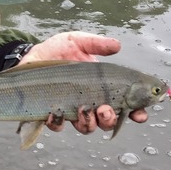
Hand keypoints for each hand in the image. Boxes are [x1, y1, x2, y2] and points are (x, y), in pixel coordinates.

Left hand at [15, 31, 148, 134]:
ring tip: (84, 110)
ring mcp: (71, 110)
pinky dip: (57, 121)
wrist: (30, 55)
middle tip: (105, 109)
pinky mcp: (51, 113)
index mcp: (102, 88)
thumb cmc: (57, 49)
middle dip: (110, 119)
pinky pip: (57, 125)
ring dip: (89, 123)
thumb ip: (96, 44)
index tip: (140, 114)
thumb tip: (117, 45)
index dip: (136, 113)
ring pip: (87, 127)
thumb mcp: (78, 42)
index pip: (126, 105)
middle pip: (108, 121)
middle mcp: (90, 102)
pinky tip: (55, 112)